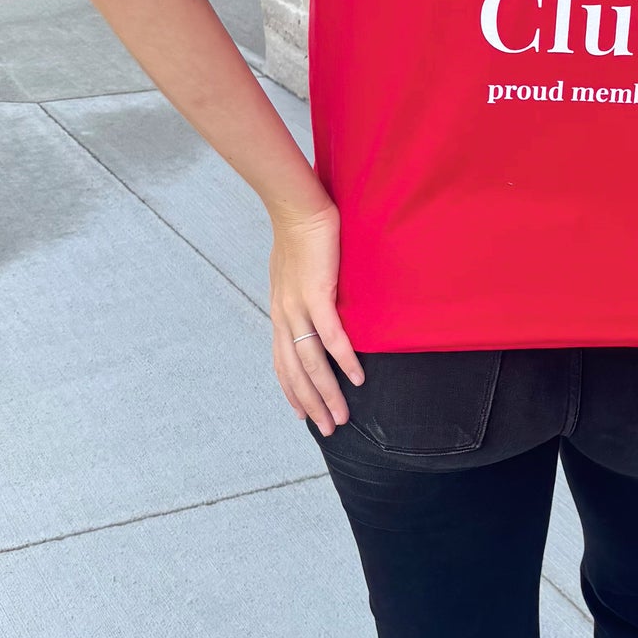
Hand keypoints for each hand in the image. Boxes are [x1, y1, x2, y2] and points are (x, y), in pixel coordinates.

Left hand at [269, 201, 363, 435]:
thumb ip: (303, 296)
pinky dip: (344, 360)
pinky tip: (357, 377)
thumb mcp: (294, 274)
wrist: (298, 209)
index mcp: (280, 313)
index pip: (282, 363)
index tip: (304, 415)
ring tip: (343, 415)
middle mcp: (284, 317)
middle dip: (312, 404)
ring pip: (311, 363)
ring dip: (328, 393)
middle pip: (296, 373)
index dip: (292, 392)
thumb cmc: (300, 236)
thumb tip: (317, 307)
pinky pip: (331, 336)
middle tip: (330, 428)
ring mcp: (297, 308)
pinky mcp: (316, 295)